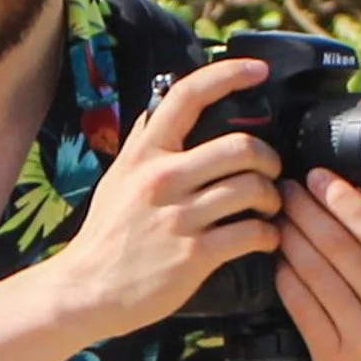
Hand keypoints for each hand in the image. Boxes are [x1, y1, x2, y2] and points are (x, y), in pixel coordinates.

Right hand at [53, 59, 282, 339]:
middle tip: (271, 172)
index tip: (258, 70)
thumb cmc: (106, 236)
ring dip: (273, 198)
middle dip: (269, 159)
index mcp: (145, 155)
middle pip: (240, 147)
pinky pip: (251, 233)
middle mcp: (162, 179)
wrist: (87, 290)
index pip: (188, 95)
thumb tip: (161, 107)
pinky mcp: (193, 255)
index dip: (229, 75)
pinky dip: (268, 235)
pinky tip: (264, 238)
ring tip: (270, 208)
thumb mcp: (117, 178)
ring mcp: (179, 218)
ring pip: (252, 189)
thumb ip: (144, 144)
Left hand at [272, 169, 360, 360]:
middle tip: (285, 189)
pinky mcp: (335, 357)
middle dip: (305, 211)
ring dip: (289, 239)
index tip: (317, 177)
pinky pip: (301, 306)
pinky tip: (278, 259)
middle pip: (337, 246)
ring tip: (277, 218)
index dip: (339, 197)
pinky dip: (285, 278)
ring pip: (314, 274)